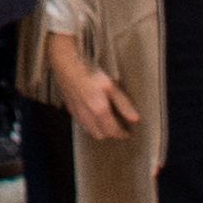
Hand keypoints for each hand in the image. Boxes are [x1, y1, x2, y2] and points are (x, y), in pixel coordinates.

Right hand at [48, 29, 136, 147]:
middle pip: (101, 135)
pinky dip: (91, 125)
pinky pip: (82, 125)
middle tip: (119, 128)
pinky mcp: (71, 110)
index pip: (113, 131)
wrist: (68, 67)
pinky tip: (94, 117)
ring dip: (101, 131)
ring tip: (108, 124)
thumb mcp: (111, 86)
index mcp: (99, 111)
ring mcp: (78, 115)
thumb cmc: (89, 73)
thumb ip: (123, 104)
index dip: (122, 133)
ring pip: (91, 131)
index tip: (128, 132)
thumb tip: (135, 119)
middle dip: (111, 134)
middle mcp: (88, 116)